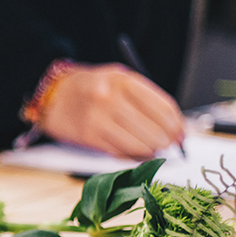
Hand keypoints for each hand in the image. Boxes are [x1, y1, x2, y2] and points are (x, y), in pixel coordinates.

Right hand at [39, 63, 183, 158]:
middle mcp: (109, 97)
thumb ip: (144, 99)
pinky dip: (134, 157)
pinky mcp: (88, 136)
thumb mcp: (117, 81)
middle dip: (167, 142)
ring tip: (154, 149)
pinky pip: (121, 153)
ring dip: (152, 151)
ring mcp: (97, 118)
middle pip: (154, 130)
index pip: (162, 107)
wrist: (53, 96)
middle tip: (170, 145)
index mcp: (122, 79)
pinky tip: (137, 153)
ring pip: (140, 145)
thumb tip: (174, 129)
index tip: (182, 134)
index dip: (177, 124)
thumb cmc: (92, 89)